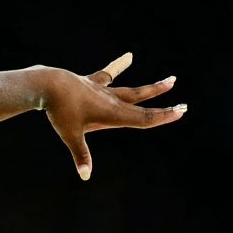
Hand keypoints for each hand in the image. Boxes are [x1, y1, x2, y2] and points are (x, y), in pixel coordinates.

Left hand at [40, 52, 185, 180]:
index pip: (143, 119)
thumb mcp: (71, 135)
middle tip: (183, 104)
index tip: (181, 112)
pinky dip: (119, 66)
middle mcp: (113, 101)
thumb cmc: (60, 111)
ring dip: (151, 89)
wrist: (49, 85)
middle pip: (143, 105)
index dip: (163, 117)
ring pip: (132, 90)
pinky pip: (109, 74)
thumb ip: (81, 155)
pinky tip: (129, 56)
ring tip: (170, 80)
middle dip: (163, 107)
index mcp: (113, 114)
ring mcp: (103, 90)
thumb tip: (85, 175)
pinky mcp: (92, 82)